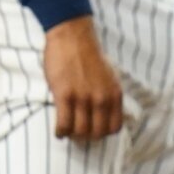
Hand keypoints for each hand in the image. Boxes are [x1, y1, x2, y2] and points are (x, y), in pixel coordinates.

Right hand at [44, 16, 123, 141]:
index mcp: (114, 94)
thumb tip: (105, 116)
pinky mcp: (65, 95)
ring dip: (72, 135)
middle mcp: (101, 98)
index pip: (114, 128)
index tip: (93, 130)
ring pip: (79, 132)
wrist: (72, 36)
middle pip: (97, 134)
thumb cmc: (88, 56)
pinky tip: (59, 129)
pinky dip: (60, 132)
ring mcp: (83, 97)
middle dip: (86, 137)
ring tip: (67, 131)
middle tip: (77, 133)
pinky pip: (64, 125)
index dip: (103, 133)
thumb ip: (109, 96)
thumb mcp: (109, 76)